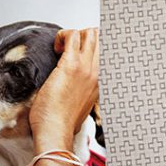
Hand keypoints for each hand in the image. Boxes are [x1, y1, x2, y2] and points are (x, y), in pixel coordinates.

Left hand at [29, 28, 99, 149]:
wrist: (56, 131)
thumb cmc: (63, 123)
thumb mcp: (82, 107)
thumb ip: (82, 95)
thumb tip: (73, 92)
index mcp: (100, 83)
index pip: (109, 53)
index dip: (97, 45)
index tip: (84, 48)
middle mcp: (97, 73)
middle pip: (102, 38)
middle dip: (85, 36)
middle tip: (69, 48)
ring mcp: (86, 68)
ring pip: (90, 33)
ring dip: (74, 35)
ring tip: (62, 49)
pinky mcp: (70, 65)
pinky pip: (71, 36)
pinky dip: (62, 36)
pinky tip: (55, 49)